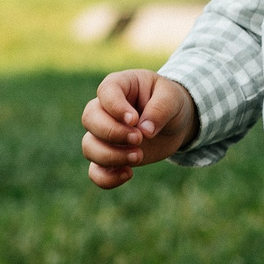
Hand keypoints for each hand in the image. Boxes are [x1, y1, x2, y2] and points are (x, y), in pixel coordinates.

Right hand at [81, 71, 198, 189]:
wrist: (175, 123)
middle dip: (112, 133)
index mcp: (119, 86)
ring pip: (89, 146)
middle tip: (139, 139)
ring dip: (111, 156)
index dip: (116, 107)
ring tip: (139, 156)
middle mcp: (104, 109)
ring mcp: (103, 135)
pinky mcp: (109, 157)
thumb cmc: (170, 102)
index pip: (106, 92)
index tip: (134, 120)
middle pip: (90, 119)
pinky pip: (95, 171)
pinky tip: (128, 174)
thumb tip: (145, 131)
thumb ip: (160, 109)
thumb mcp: (172, 98)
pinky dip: (107, 178)